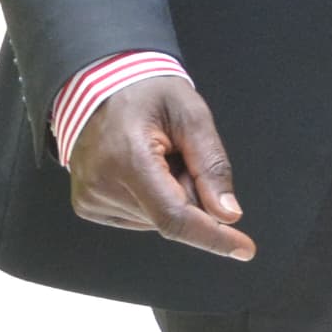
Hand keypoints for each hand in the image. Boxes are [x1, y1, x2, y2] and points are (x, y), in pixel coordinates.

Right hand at [67, 76, 254, 261]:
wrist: (99, 83)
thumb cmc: (147, 91)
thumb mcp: (191, 114)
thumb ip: (211, 164)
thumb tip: (227, 214)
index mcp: (128, 159)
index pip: (174, 216)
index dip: (212, 236)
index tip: (244, 248)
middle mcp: (102, 184)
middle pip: (169, 217)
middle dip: (191, 194)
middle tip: (180, 154)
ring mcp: (90, 198)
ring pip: (155, 220)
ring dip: (170, 195)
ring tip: (156, 154)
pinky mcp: (87, 205)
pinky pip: (137, 217)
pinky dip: (151, 198)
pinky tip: (142, 167)